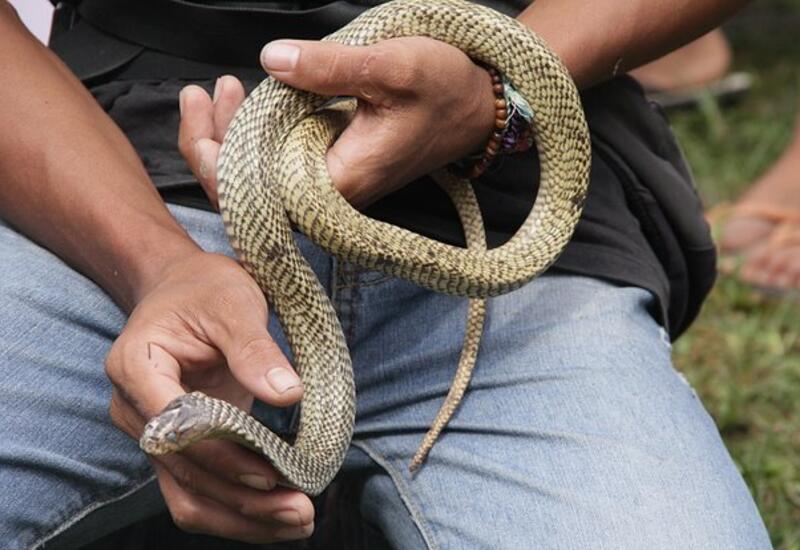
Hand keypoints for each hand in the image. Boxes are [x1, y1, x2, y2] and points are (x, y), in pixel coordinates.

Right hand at [106, 252, 313, 541]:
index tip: (271, 472)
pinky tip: (275, 516)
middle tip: (301, 509)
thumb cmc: (206, 289)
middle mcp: (134, 409)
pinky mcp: (176, 447)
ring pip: (188, 494)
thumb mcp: (234, 305)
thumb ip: (255, 350)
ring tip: (297, 520)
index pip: (176, 426)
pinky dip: (234, 509)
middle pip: (184, 470)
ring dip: (240, 516)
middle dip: (242, 498)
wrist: (183, 287)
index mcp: (137, 367)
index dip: (223, 455)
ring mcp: (151, 434)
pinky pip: (197, 491)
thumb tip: (288, 393)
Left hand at [179, 36, 496, 208]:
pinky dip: (260, 136)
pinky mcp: (335, 171)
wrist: (480, 107)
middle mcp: (332, 195)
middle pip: (252, 189)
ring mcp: (333, 185)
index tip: (202, 104)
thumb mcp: (391, 67)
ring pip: (265, 177)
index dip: (215, 156)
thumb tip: (271, 59)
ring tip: (217, 91)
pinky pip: (283, 163)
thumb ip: (330, 68)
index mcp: (340, 183)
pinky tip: (247, 103)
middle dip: (213, 143)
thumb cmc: (445, 88)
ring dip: (233, 137)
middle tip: (199, 93)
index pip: (256, 190)